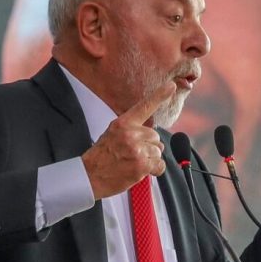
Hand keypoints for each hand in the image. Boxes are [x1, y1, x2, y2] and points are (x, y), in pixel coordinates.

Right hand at [81, 82, 175, 198]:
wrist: (89, 176)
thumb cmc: (101, 156)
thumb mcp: (113, 134)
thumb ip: (132, 129)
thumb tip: (152, 133)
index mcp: (123, 123)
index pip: (144, 106)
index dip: (160, 95)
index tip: (172, 85)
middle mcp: (131, 134)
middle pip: (155, 137)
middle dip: (148, 146)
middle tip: (132, 154)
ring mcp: (136, 149)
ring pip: (158, 151)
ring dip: (150, 159)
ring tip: (133, 162)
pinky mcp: (141, 165)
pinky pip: (160, 165)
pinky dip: (154, 170)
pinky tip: (141, 170)